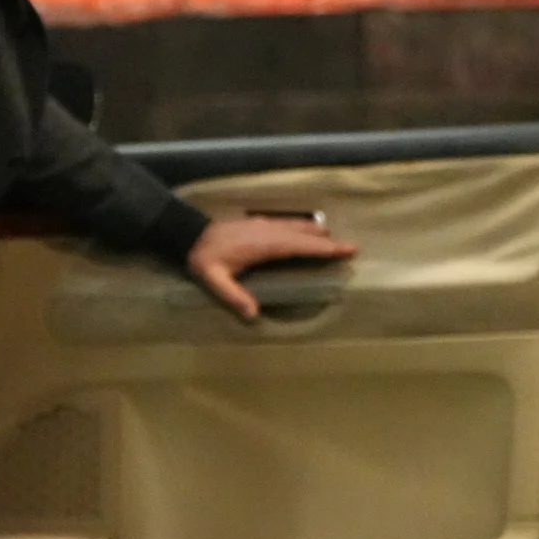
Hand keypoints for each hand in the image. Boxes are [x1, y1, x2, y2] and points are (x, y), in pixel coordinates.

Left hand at [184, 214, 357, 323]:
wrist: (188, 234)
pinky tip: (306, 231)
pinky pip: (287, 224)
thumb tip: (253, 315)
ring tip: (333, 239)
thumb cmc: (203, 259)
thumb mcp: (214, 280)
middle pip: (304, 234)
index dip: (323, 248)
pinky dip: (302, 228)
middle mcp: (268, 231)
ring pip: (297, 226)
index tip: (345, 249)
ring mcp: (264, 224)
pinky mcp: (258, 223)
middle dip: (328, 241)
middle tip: (351, 247)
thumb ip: (233, 297)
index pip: (300, 246)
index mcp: (263, 244)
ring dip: (316, 233)